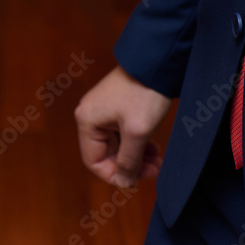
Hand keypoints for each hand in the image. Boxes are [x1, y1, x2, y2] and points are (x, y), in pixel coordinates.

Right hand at [75, 66, 172, 188]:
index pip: (94, 162)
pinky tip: (152, 146)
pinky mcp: (115, 106)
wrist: (156, 61)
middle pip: (106, 154)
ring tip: (157, 159)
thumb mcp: (138, 132)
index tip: (138, 180)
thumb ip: (129, 161)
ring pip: (117, 145)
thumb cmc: (144, 94)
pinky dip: (136, 143)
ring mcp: (102, 110)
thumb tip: (124, 182)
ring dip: (136, 155)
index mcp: (87, 121)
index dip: (115, 175)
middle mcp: (90, 115)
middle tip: (155, 168)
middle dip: (131, 165)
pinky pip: (122, 133)